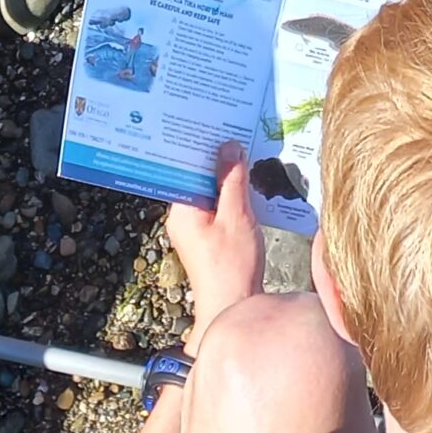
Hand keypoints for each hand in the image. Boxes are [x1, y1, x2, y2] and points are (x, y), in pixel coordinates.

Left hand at [168, 141, 266, 341]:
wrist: (233, 308)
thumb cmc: (232, 267)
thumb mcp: (236, 216)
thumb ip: (232, 180)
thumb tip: (230, 146)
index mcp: (182, 209)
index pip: (186, 166)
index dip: (202, 145)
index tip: (218, 124)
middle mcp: (182, 216)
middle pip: (198, 176)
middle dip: (219, 159)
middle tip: (239, 134)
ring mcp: (193, 227)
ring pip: (209, 191)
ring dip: (227, 177)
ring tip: (248, 156)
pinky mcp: (207, 236)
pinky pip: (216, 205)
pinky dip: (230, 195)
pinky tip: (249, 186)